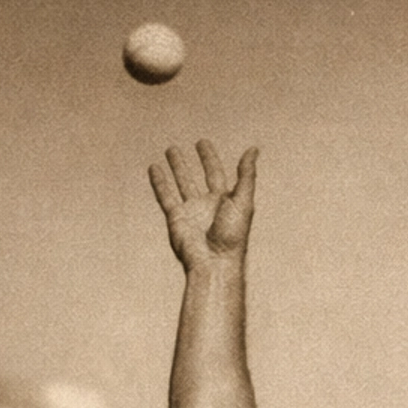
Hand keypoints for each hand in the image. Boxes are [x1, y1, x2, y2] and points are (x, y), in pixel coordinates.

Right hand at [149, 140, 258, 270]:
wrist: (213, 264)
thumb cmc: (233, 237)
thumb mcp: (244, 202)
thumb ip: (247, 175)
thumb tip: (253, 149)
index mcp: (224, 201)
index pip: (216, 173)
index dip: (210, 158)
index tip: (202, 143)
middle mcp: (207, 205)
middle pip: (199, 177)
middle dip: (195, 161)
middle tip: (191, 145)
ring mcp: (191, 211)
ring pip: (181, 183)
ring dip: (177, 167)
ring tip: (170, 150)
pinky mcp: (176, 218)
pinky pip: (165, 196)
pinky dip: (159, 182)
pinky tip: (154, 168)